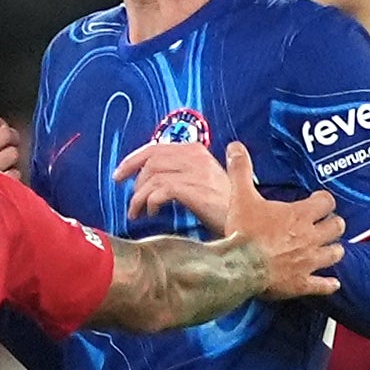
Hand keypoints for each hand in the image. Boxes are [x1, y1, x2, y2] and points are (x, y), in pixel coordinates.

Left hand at [114, 136, 229, 226]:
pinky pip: (161, 191)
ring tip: (137, 211)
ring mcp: (197, 173)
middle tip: (126, 197)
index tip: (120, 174)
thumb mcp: (204, 182)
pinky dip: (150, 201)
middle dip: (132, 177)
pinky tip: (152, 213)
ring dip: (139, 196)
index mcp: (196, 151)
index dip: (132, 159)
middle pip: (150, 159)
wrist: (249, 221)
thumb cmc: (225, 206)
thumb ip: (180, 173)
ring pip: (153, 176)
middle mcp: (196, 157)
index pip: (156, 147)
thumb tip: (149, 179)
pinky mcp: (196, 190)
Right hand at [218, 141, 343, 300]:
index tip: (318, 200)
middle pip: (337, 227)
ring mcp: (309, 262)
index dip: (324, 200)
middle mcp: (311, 237)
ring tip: (329, 248)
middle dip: (333, 224)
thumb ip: (241, 170)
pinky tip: (332, 283)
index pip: (326, 202)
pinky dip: (329, 284)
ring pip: (335, 253)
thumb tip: (235, 146)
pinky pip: (324, 285)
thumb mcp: (241, 196)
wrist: (240, 266)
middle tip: (326, 224)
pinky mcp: (302, 283)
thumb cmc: (244, 230)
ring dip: (334, 250)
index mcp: (300, 215)